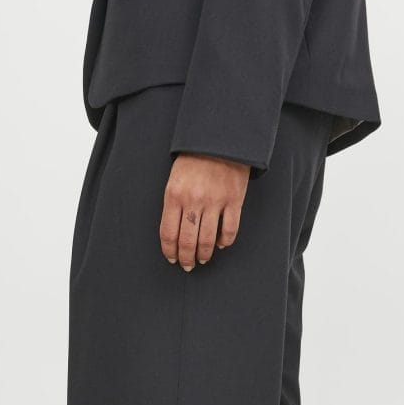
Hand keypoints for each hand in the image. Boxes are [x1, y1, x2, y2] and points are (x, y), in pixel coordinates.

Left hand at [159, 153, 250, 269]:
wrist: (219, 139)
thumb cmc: (193, 160)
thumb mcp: (175, 180)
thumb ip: (174, 205)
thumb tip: (177, 234)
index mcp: (174, 195)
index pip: (169, 233)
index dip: (170, 251)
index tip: (172, 259)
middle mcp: (193, 201)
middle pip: (188, 241)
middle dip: (186, 258)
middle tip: (188, 265)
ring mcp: (215, 201)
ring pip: (208, 240)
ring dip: (204, 254)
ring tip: (203, 258)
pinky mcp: (234, 201)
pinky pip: (230, 230)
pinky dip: (225, 241)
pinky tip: (220, 244)